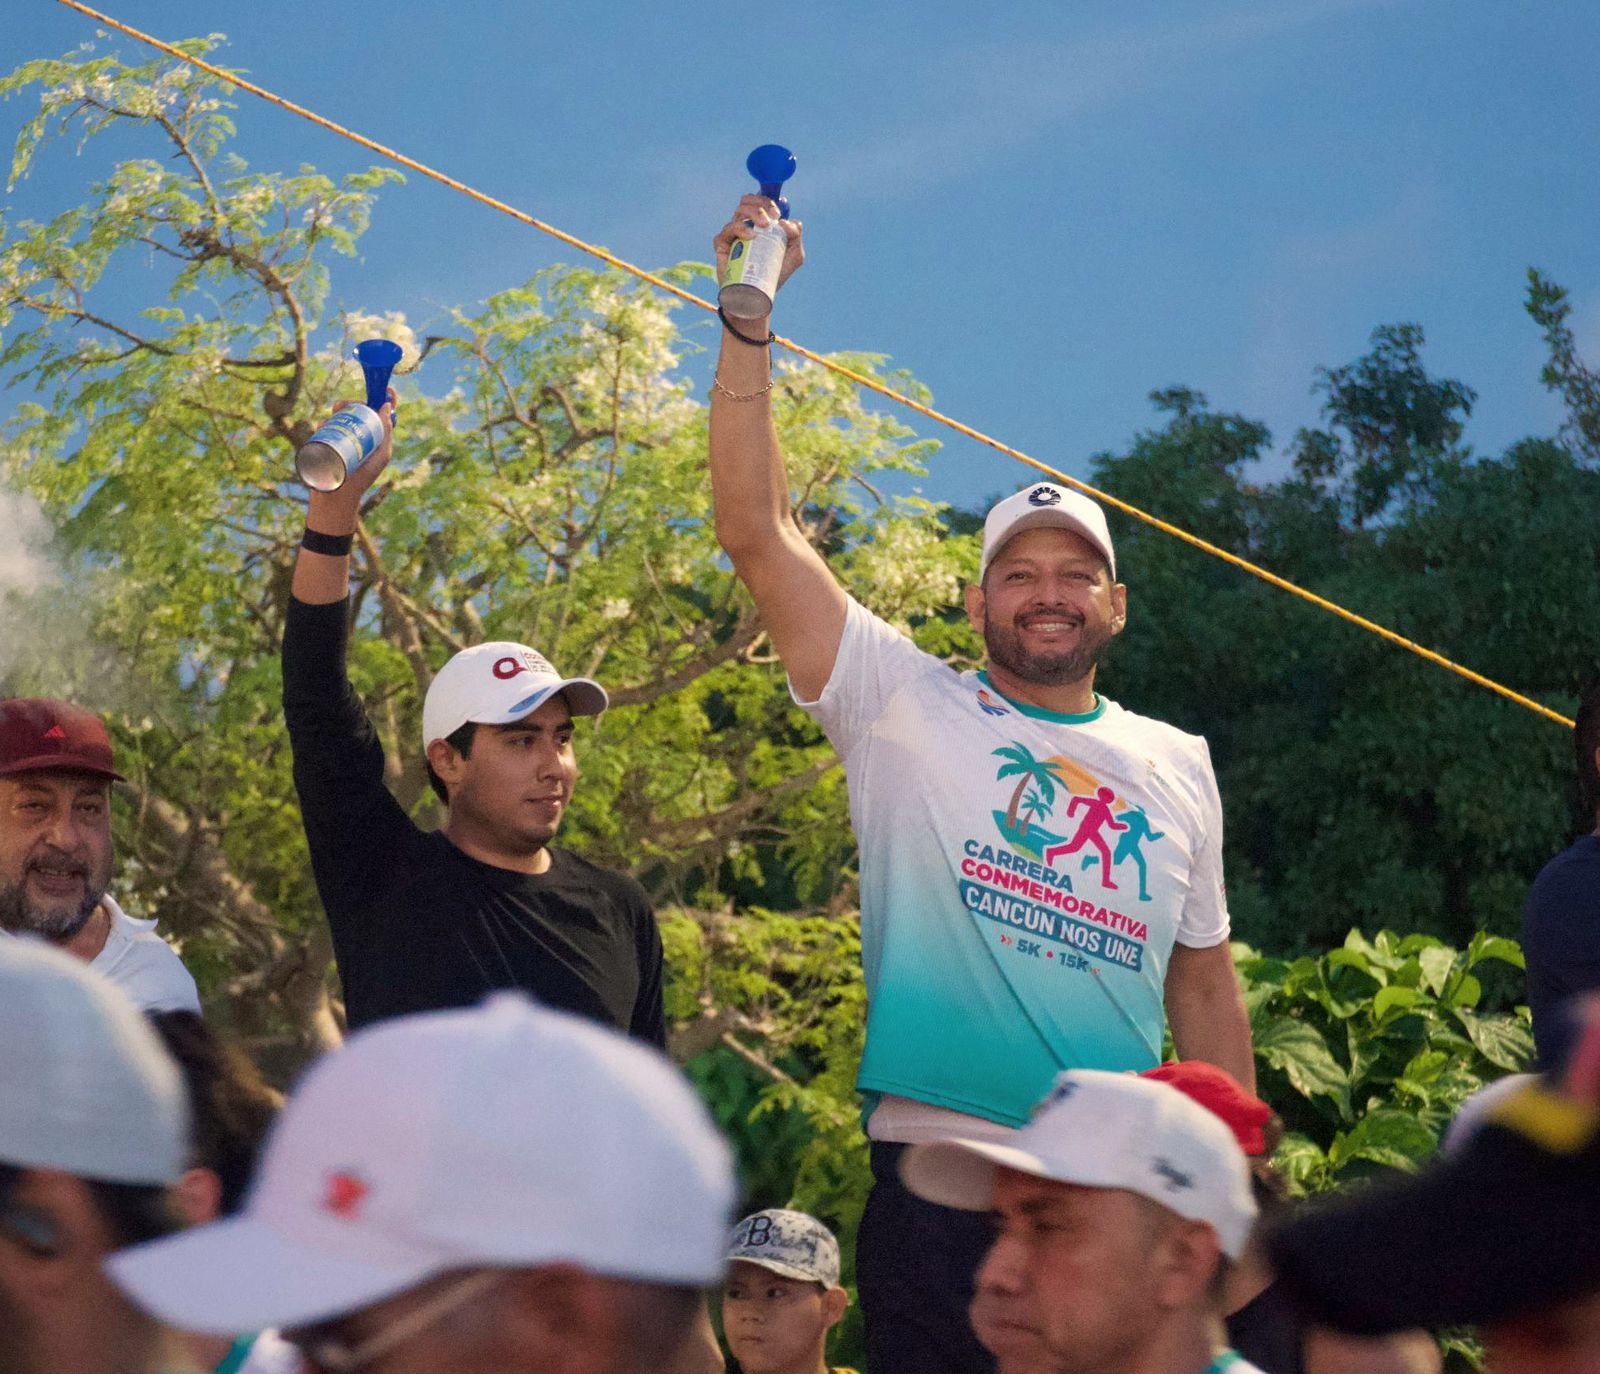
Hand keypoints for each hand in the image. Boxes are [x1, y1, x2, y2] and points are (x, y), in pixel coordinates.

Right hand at [320, 386, 395, 501]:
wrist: (339, 494)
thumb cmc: (363, 477)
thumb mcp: (381, 456)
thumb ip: (386, 434)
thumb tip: (387, 407)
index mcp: (373, 435)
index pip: (379, 412)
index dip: (383, 398)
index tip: (386, 389)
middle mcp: (357, 433)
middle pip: (356, 409)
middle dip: (353, 402)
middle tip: (346, 404)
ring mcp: (340, 436)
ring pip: (339, 415)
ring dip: (338, 407)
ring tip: (335, 411)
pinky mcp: (324, 442)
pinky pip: (323, 427)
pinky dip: (324, 422)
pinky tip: (325, 424)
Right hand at [713, 194, 804, 307]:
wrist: (757, 297)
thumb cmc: (775, 274)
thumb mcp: (794, 256)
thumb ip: (796, 236)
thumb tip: (787, 222)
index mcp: (760, 224)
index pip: (760, 202)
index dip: (767, 201)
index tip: (776, 214)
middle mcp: (746, 226)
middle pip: (747, 202)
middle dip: (760, 205)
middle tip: (769, 220)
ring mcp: (733, 235)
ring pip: (738, 212)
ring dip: (752, 214)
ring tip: (762, 227)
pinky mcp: (722, 245)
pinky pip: (727, 230)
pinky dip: (739, 229)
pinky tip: (750, 237)